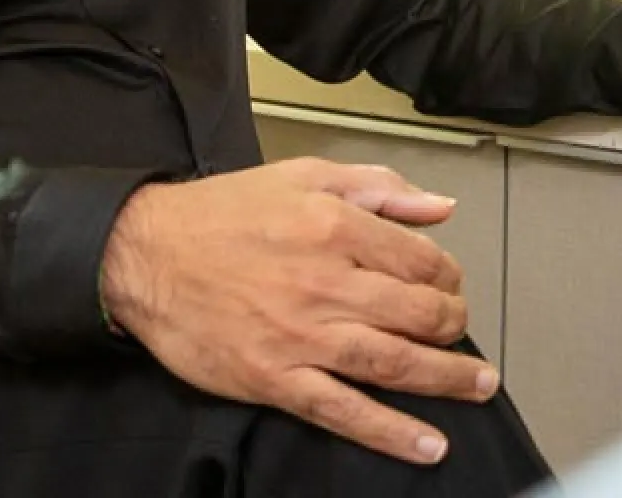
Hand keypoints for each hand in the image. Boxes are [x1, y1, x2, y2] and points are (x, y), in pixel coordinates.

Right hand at [98, 158, 496, 465]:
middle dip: (454, 327)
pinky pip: (343, 411)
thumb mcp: (302, 177)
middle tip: (462, 335)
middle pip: (420, 313)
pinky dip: (391, 432)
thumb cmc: (219, 215)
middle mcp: (326, 282)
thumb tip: (438, 208)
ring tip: (477, 386)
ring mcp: (301, 336)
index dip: (448, 277)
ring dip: (447, 380)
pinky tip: (427, 444)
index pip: (423, 261)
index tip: (449, 286)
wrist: (144, 255)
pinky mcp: (274, 378)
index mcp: (335, 227)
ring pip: (394, 363)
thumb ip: (378, 189)